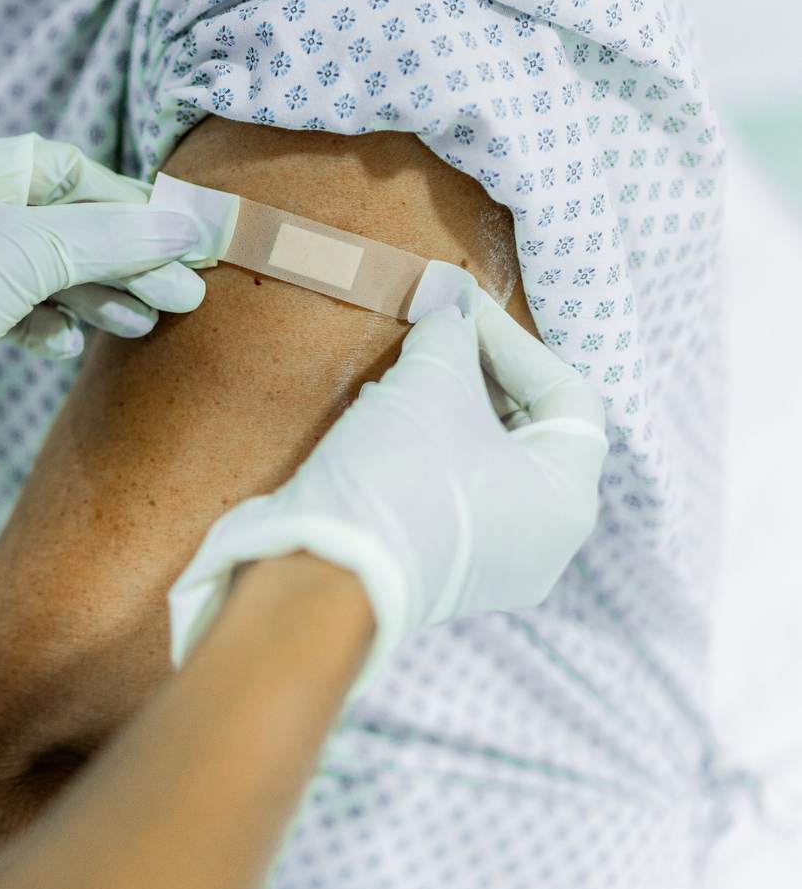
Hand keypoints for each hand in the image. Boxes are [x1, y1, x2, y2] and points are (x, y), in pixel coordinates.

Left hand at [0, 135, 205, 519]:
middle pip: (64, 223)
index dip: (125, 202)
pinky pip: (21, 309)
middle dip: (122, 258)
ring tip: (145, 321)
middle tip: (183, 292)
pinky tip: (70, 344)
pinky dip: (52, 323)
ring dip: (98, 294)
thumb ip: (110, 238)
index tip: (179, 235)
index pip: (65, 170)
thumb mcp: (28, 252)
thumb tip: (185, 227)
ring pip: (47, 270)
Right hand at [168, 296, 607, 691]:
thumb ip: (449, 338)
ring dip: (450, 412)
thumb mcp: (429, 386)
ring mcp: (497, 568)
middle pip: (531, 433)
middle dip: (481, 377)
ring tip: (401, 378)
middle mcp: (547, 543)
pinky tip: (383, 428)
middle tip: (436, 339)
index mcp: (567, 498)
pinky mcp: (444, 577)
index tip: (459, 311)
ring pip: (489, 465)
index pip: (567, 395)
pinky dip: (431, 454)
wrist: (321, 575)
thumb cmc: (399, 477)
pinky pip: (457, 498)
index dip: (514, 341)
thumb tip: (449, 311)